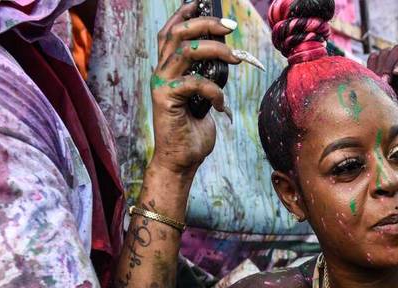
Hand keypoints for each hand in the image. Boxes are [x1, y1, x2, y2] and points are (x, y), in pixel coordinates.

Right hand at [148, 3, 245, 174]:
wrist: (181, 161)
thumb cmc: (193, 132)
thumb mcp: (204, 98)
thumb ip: (207, 77)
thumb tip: (226, 59)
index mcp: (168, 69)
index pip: (170, 32)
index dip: (184, 14)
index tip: (202, 3)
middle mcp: (161, 72)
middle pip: (177, 33)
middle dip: (205, 24)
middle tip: (230, 27)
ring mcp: (161, 85)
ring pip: (186, 51)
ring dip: (215, 49)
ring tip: (237, 57)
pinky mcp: (165, 99)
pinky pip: (195, 83)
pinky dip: (214, 91)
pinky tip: (221, 105)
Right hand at [366, 46, 397, 113]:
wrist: (393, 106)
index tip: (396, 73)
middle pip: (397, 50)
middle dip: (390, 65)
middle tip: (385, 81)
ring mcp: (390, 55)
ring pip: (384, 52)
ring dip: (381, 68)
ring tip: (379, 83)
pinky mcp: (377, 59)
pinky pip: (373, 57)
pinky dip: (372, 67)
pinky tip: (374, 79)